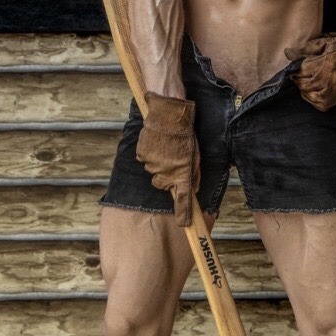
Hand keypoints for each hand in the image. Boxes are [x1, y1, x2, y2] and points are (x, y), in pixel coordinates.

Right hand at [136, 92, 200, 226]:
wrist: (169, 112)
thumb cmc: (184, 132)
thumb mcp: (194, 153)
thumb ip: (192, 173)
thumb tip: (192, 188)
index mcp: (182, 173)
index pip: (183, 199)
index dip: (183, 213)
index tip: (184, 223)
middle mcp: (166, 172)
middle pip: (163, 184)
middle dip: (167, 176)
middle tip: (172, 160)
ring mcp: (152, 164)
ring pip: (154, 171)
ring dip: (159, 163)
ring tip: (165, 147)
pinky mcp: (142, 155)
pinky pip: (145, 160)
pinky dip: (150, 154)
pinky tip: (156, 143)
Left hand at [284, 27, 335, 110]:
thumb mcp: (322, 43)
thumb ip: (304, 49)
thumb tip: (287, 53)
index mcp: (325, 64)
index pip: (300, 71)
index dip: (296, 69)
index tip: (296, 67)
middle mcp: (328, 80)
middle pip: (302, 84)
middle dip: (298, 78)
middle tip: (301, 74)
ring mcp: (331, 92)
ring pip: (307, 94)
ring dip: (304, 88)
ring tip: (308, 80)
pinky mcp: (334, 100)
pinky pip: (317, 103)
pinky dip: (311, 98)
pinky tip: (313, 89)